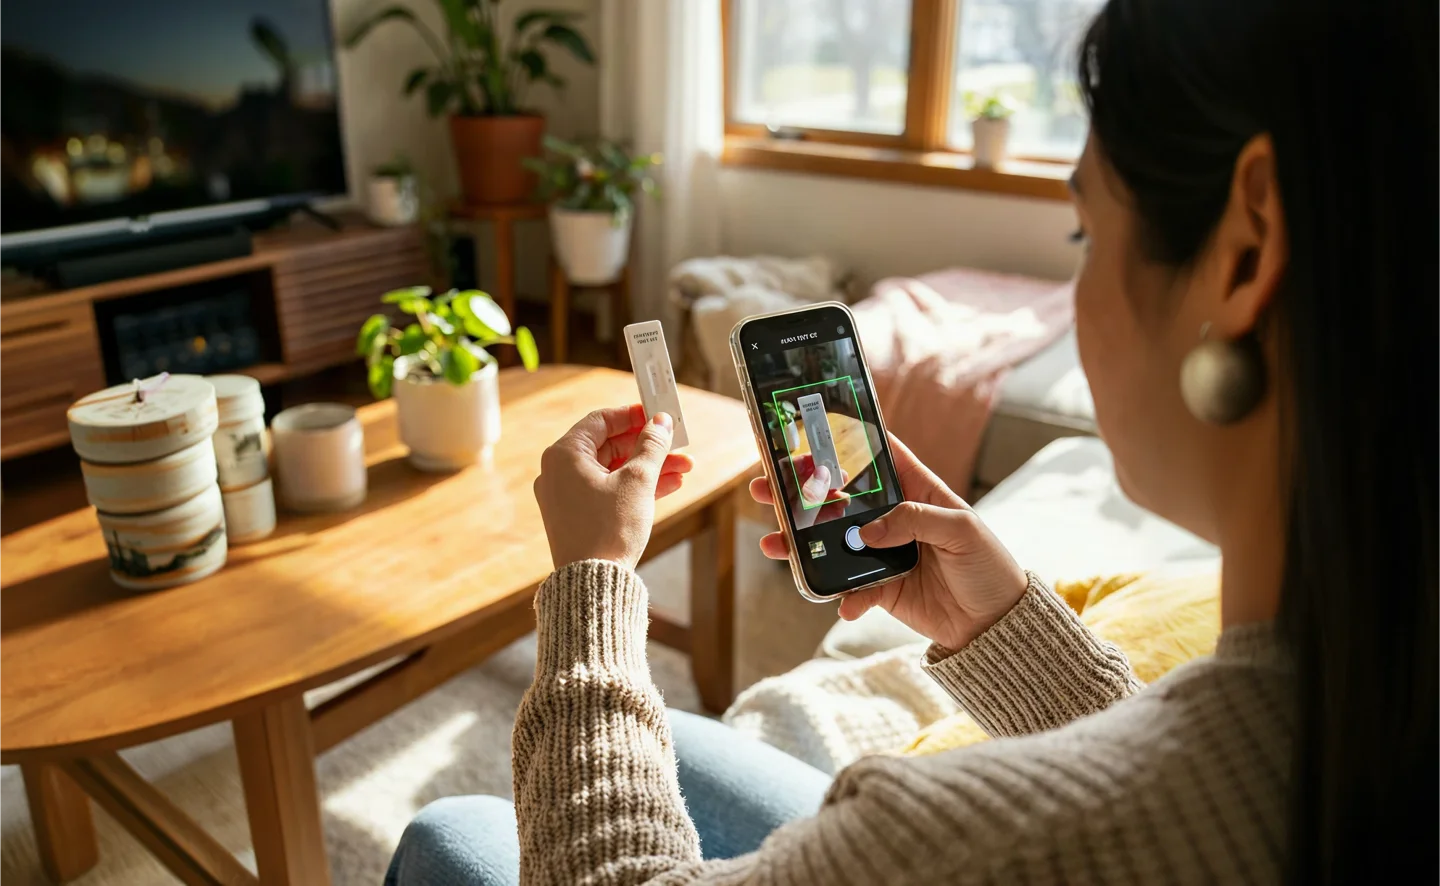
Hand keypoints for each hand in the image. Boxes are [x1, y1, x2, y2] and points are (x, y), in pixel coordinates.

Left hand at [535, 405, 693, 569]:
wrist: (592, 584)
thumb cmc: (609, 529)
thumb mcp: (638, 481)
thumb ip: (651, 446)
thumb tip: (661, 422)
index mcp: (564, 455)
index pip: (601, 420)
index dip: (633, 415)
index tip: (658, 415)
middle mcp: (559, 471)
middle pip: (609, 445)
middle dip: (648, 446)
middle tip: (678, 444)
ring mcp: (566, 495)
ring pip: (613, 470)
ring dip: (648, 467)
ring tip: (683, 468)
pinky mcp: (577, 515)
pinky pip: (608, 490)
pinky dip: (634, 486)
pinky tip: (668, 485)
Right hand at [750, 434, 1026, 649]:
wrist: (996, 624)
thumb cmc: (989, 565)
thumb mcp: (961, 531)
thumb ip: (915, 521)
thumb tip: (868, 530)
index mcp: (917, 491)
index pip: (879, 456)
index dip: (847, 440)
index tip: (810, 430)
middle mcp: (894, 517)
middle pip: (840, 497)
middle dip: (802, 491)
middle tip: (766, 485)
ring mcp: (883, 552)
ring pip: (832, 542)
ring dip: (801, 542)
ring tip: (772, 542)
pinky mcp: (881, 588)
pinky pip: (850, 590)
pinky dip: (842, 597)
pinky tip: (841, 604)